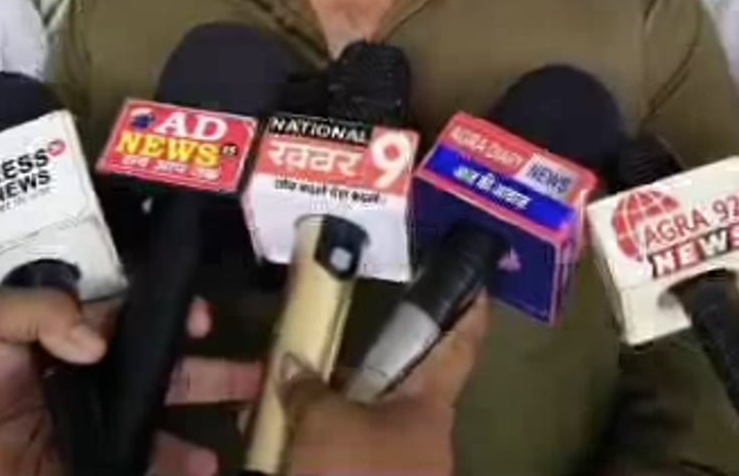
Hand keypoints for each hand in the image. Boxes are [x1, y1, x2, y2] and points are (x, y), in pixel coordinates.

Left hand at [0, 289, 262, 475]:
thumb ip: (40, 312)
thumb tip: (96, 339)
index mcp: (74, 333)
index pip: (140, 321)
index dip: (178, 319)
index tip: (207, 322)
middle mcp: (94, 379)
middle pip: (165, 377)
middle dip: (213, 377)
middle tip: (256, 382)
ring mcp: (90, 430)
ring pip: (157, 431)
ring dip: (193, 441)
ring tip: (224, 452)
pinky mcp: (80, 471)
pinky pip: (130, 471)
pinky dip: (163, 474)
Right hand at [276, 297, 490, 475]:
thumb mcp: (324, 424)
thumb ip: (308, 388)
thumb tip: (293, 365)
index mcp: (428, 406)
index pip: (459, 346)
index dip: (468, 311)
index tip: (475, 281)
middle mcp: (420, 435)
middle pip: (388, 387)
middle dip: (341, 372)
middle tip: (296, 352)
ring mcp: (396, 468)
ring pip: (354, 425)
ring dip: (313, 413)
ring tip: (264, 405)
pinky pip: (338, 458)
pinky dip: (306, 448)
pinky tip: (268, 441)